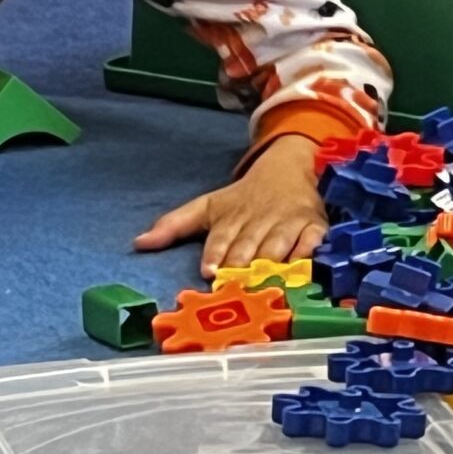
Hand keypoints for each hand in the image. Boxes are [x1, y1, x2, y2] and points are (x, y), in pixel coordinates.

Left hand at [134, 133, 328, 275]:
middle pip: (249, 246)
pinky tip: (299, 268)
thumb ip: (174, 225)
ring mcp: (288, 223)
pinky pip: (311, 242)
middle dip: (241, 265)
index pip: (221, 238)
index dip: (216, 254)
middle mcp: (258, 220)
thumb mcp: (208, 206)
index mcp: (231, 216)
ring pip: (278, 245)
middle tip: (235, 286)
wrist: (288, 167)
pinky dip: (306, 254)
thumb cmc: (243, 197)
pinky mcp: (314, 226)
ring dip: (271, 264)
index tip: (210, 270)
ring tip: (264, 283)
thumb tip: (138, 244)